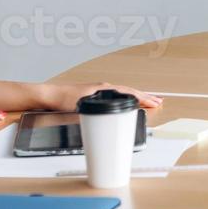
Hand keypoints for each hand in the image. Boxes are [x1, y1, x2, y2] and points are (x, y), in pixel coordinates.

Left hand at [37, 82, 162, 111]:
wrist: (49, 95)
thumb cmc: (63, 100)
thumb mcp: (83, 107)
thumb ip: (97, 113)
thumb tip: (110, 121)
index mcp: (104, 88)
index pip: (129, 93)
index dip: (143, 98)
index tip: (155, 103)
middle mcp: (103, 87)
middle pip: (130, 91)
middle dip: (145, 96)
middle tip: (158, 101)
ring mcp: (99, 89)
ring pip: (124, 92)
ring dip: (136, 96)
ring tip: (147, 100)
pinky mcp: (93, 94)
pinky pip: (116, 94)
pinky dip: (126, 97)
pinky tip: (126, 101)